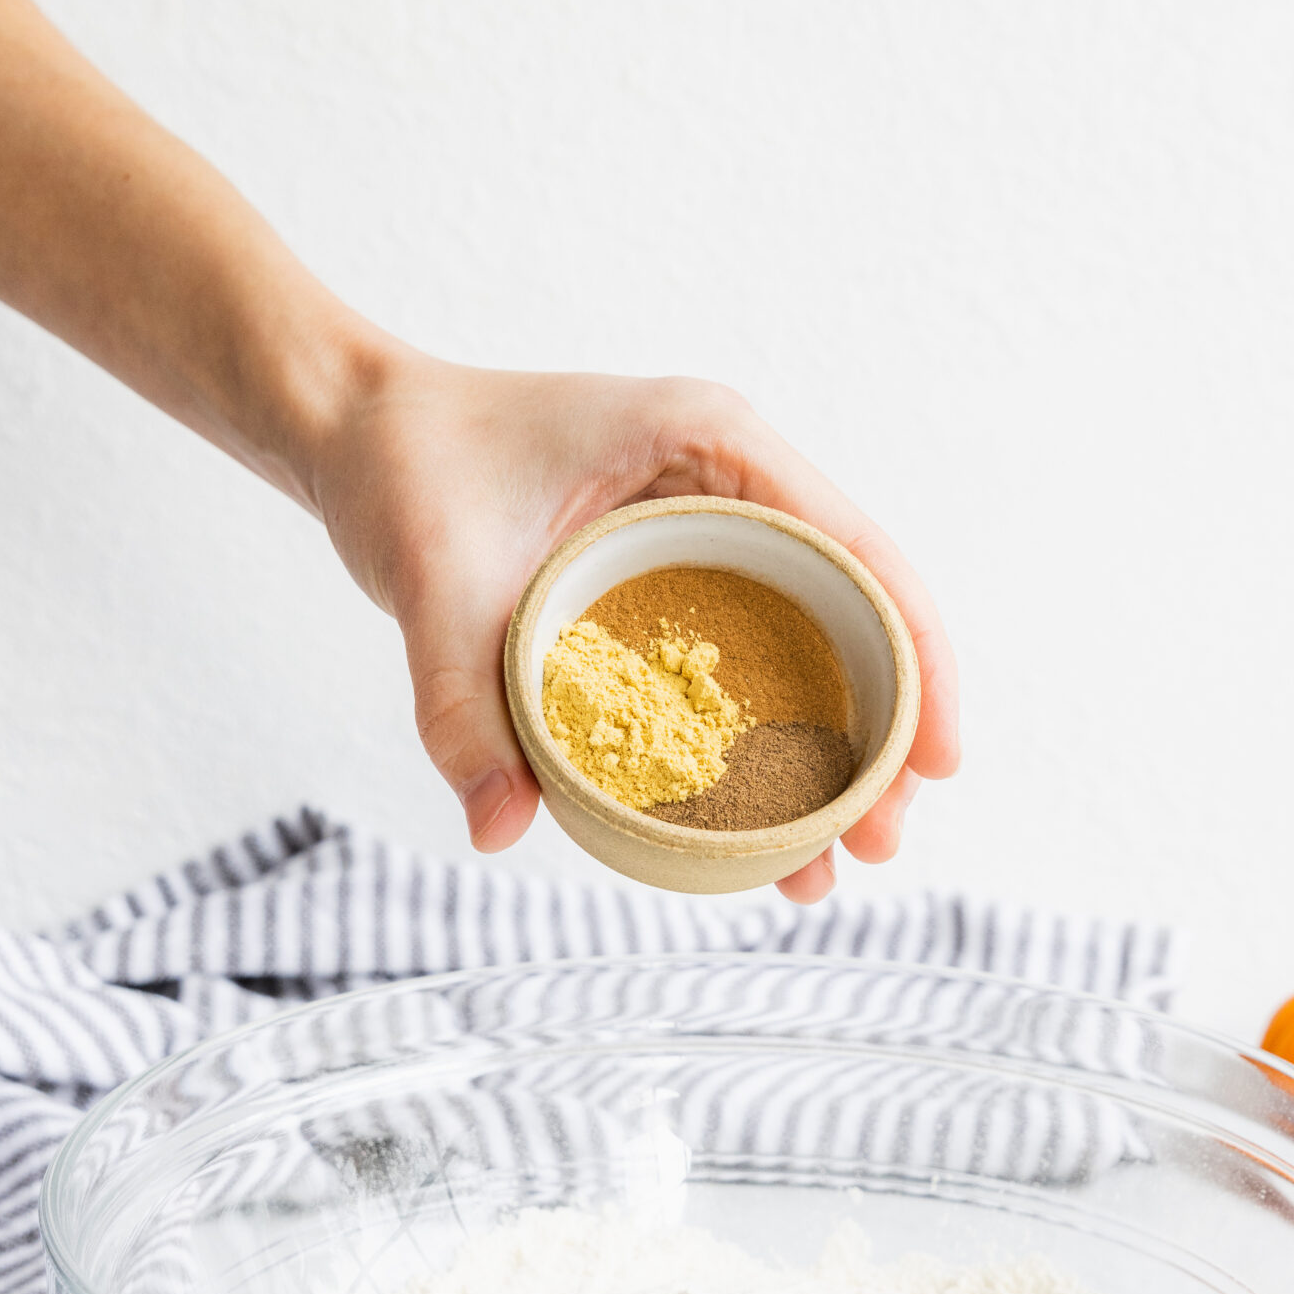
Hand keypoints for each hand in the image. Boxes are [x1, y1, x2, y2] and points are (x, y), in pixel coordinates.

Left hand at [296, 344, 959, 903]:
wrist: (356, 429)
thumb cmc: (408, 468)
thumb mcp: (432, 582)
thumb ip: (461, 703)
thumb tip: (499, 829)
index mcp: (712, 443)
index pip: (856, 553)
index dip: (918, 660)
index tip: (937, 761)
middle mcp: (729, 482)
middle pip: (851, 613)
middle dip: (881, 733)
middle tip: (880, 846)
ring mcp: (706, 530)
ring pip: (808, 647)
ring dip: (828, 751)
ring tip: (828, 864)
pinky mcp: (670, 576)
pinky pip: (747, 661)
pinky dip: (764, 738)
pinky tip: (759, 828)